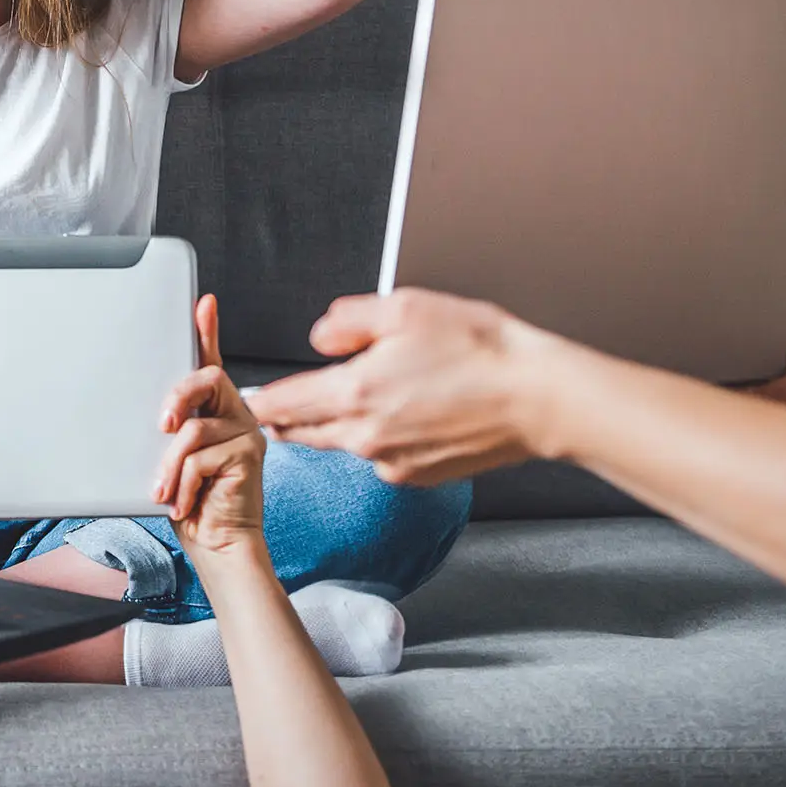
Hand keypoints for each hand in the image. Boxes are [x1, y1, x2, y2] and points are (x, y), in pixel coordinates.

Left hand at [153, 295, 266, 558]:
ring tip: (164, 492)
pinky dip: (183, 483)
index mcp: (214, 410)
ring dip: (169, 466)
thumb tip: (152, 418)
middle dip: (177, 396)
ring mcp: (246, 432)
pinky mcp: (250, 454)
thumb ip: (168, 433)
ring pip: (194, 428)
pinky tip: (183, 503)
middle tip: (161, 425)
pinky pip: (201, 457)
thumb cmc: (191, 505)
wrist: (217, 547)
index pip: (209, 362)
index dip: (208, 330)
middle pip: (206, 378)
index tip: (203, 304)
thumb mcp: (169, 461)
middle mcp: (235, 414)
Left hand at [252, 288, 571, 486]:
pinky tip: (404, 414)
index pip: (284, 405)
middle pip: (303, 433)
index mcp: (355, 392)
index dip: (261, 400)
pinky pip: (379, 457)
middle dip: (288, 418)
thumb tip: (319, 339)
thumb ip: (348, 321)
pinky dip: (378, 439)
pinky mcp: (416, 478)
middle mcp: (365, 436)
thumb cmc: (480, 348)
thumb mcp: (405, 308)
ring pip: (342, 444)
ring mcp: (390, 463)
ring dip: (337, 425)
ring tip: (355, 398)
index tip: (249, 397)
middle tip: (279, 405)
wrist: (537, 399)